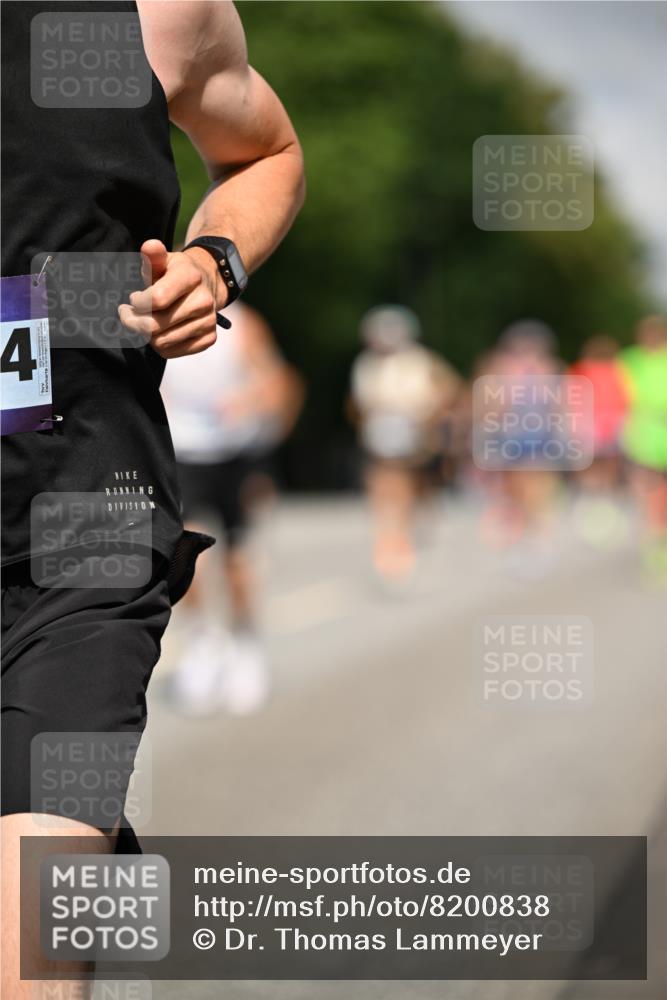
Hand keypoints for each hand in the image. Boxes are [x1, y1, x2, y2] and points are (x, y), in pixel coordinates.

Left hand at [118, 239, 225, 358]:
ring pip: (161, 343)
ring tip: (144, 321)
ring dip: (145, 335)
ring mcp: (208, 322)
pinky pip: (172, 353)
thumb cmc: (175, 273)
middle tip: (127, 315)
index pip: (157, 299)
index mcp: (191, 276)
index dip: (137, 303)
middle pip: (155, 326)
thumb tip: (150, 247)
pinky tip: (158, 332)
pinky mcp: (209, 339)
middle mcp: (204, 300)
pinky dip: (160, 346)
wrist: (206, 285)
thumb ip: (153, 255)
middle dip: (133, 322)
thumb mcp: (164, 261)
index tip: (132, 298)